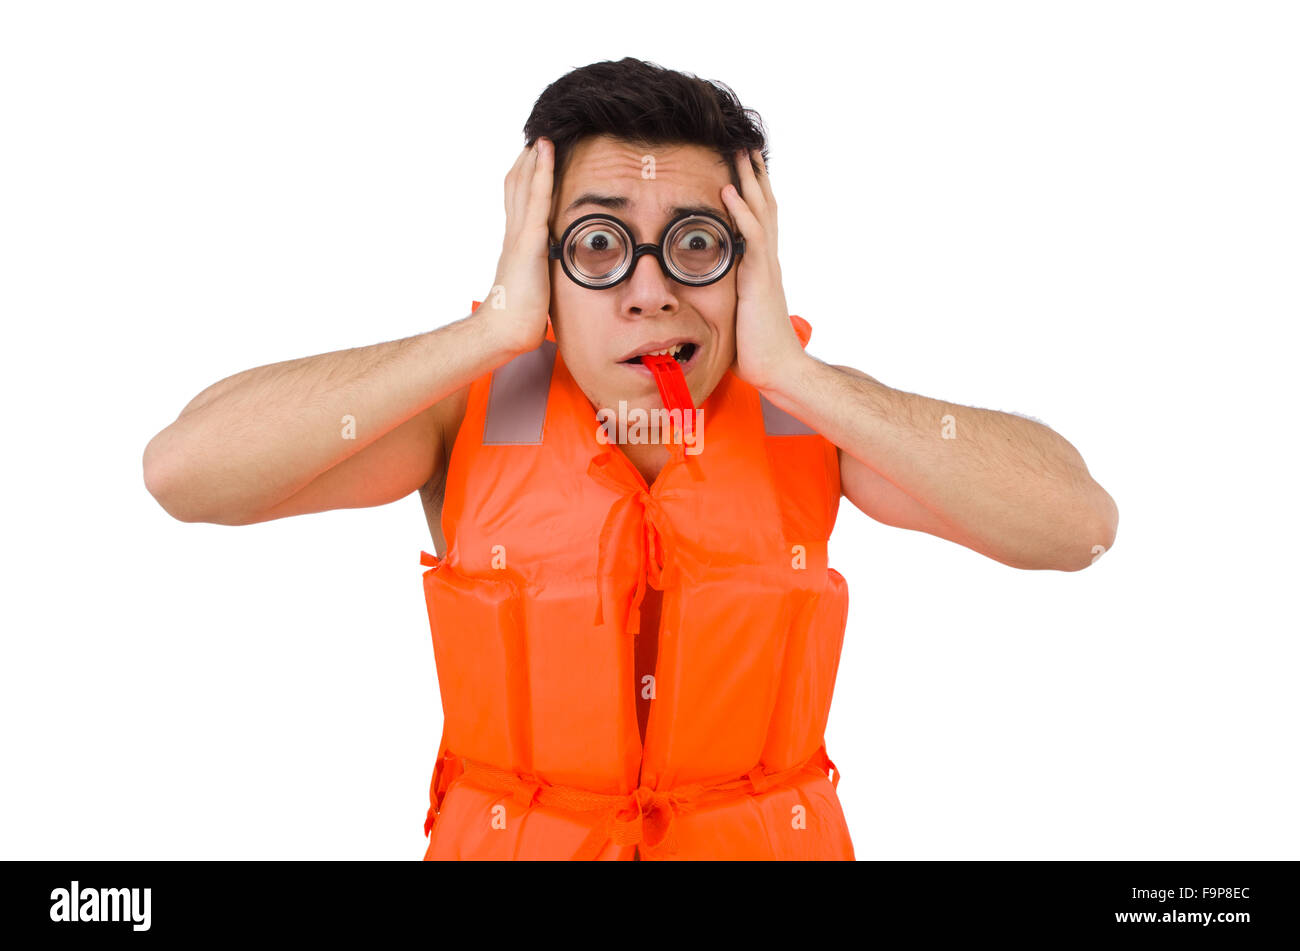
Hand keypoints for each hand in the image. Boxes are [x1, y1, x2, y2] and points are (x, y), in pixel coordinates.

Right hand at [479, 138, 553, 354]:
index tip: (533, 160)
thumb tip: (551, 277)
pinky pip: (536, 198)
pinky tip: (546, 152)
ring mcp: (519, 236)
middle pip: (516, 187)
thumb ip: (541, 276)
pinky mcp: (528, 241)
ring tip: (543, 136)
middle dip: (526, 162)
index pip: (518, 203)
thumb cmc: (518, 318)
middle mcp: (513, 235)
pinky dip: (541, 172)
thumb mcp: (535, 289)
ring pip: (523, 185)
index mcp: (516, 245)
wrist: (503, 332)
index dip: (524, 179)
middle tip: (537, 139)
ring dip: (533, 159)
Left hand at [720, 148, 804, 391]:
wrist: (778, 370)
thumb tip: (704, 300)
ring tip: (741, 153)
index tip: (743, 169)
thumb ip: (727, 299)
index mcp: (761, 269)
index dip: (753, 194)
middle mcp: (767, 262)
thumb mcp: (736, 317)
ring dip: (749, 181)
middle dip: (755, 176)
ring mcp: (766, 267)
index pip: (759, 222)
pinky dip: (740, 210)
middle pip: (764, 207)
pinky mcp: (760, 278)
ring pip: (760, 213)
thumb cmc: (757, 351)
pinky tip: (729, 190)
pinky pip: (751, 235)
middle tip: (746, 146)